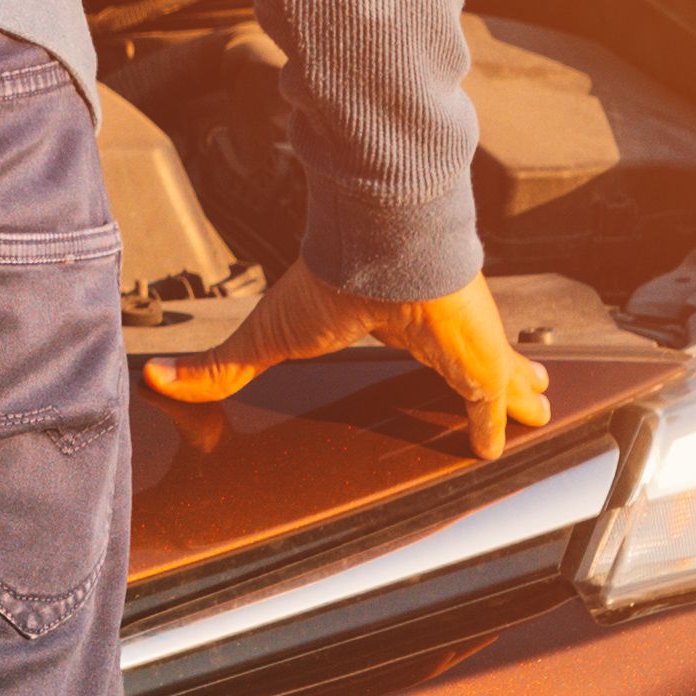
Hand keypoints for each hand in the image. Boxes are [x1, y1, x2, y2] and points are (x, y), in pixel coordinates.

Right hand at [146, 267, 555, 461]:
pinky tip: (503, 444)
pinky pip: (495, 399)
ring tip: (539, 404)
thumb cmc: (325, 283)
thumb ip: (220, 364)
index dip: (423, 351)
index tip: (432, 356)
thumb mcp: (266, 336)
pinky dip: (500, 421)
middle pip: (467, 357)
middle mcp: (431, 328)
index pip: (409, 338)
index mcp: (385, 315)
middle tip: (519, 389)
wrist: (383, 250)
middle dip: (493, 372)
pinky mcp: (482, 363)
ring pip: (496, 374)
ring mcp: (461, 344)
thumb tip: (155, 377)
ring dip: (516, 390)